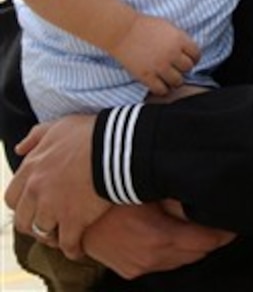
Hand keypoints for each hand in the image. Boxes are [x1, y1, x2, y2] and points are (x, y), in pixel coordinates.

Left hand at [4, 115, 110, 259]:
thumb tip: (19, 149)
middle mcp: (37, 190)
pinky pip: (68, 245)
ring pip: (43, 233)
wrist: (115, 146)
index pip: (13, 197)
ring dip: (52, 236)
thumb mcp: (58, 127)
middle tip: (47, 223)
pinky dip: (72, 250)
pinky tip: (79, 249)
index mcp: (32, 168)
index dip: (22, 204)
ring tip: (62, 236)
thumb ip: (36, 136)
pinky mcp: (74, 221)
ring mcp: (54, 208)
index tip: (34, 205)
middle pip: (24, 220)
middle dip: (33, 224)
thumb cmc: (89, 133)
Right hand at [83, 203, 236, 278]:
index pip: (206, 241)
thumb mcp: (147, 186)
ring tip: (210, 227)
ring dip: (197, 246)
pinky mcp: (130, 269)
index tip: (237, 219)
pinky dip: (177, 252)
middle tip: (228, 221)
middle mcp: (152, 258)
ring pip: (182, 261)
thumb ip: (178, 196)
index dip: (225, 231)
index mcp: (159, 238)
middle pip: (197, 253)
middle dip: (214, 239)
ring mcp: (139, 267)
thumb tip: (205, 196)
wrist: (71, 211)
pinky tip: (182, 236)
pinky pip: (164, 264)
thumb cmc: (110, 191)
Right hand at [111, 14, 199, 95]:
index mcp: (179, 39)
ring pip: (178, 82)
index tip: (189, 59)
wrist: (122, 31)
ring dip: (174, 80)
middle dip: (183, 68)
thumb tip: (189, 52)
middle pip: (188, 68)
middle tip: (177, 67)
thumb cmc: (145, 26)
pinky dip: (163, 89)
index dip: (194, 58)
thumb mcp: (168, 26)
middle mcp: (172, 54)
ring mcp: (160, 66)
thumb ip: (180, 39)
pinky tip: (160, 83)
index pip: (196, 54)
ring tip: (169, 77)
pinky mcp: (147, 76)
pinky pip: (162, 90)